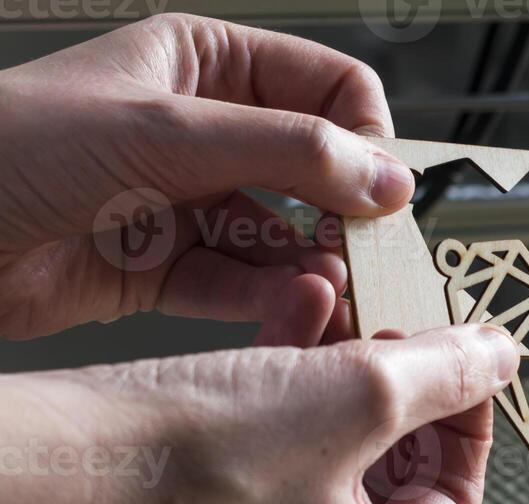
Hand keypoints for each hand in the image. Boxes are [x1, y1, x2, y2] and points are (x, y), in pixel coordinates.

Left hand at [0, 13, 414, 344]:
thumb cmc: (16, 147)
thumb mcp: (168, 131)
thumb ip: (290, 151)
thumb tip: (389, 176)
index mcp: (208, 65)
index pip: (330, 89)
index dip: (367, 136)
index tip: (386, 191)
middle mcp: (206, 132)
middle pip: (317, 171)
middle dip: (348, 214)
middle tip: (378, 256)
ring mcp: (186, 201)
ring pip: (283, 236)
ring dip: (314, 265)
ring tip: (339, 293)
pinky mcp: (165, 267)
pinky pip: (240, 284)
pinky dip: (270, 300)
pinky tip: (293, 309)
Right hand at [6, 326, 519, 503]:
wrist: (54, 466)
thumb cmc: (186, 470)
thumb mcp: (359, 394)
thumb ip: (444, 375)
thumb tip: (494, 360)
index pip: (457, 501)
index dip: (467, 417)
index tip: (464, 365)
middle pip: (394, 472)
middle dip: (400, 386)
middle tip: (403, 330)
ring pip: (330, 450)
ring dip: (341, 370)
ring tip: (343, 308)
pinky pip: (272, 449)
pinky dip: (286, 385)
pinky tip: (286, 320)